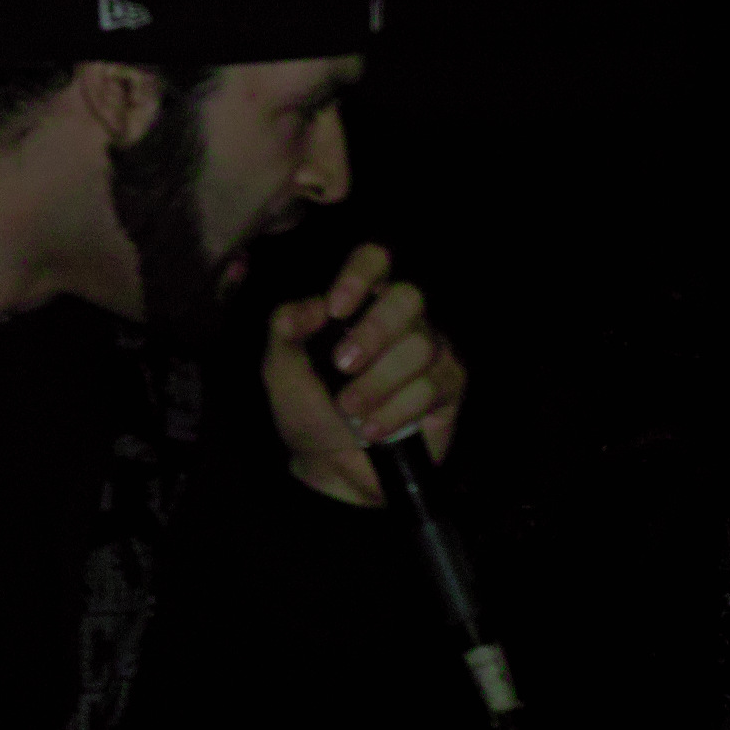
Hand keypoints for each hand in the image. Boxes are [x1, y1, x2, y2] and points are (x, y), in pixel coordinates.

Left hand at [263, 242, 466, 507]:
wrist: (331, 469)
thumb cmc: (308, 409)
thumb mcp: (280, 368)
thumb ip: (286, 329)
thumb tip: (310, 308)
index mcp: (359, 304)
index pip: (374, 260)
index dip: (360, 275)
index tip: (335, 309)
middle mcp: (400, 320)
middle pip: (409, 297)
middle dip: (374, 332)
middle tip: (341, 365)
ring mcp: (430, 351)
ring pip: (420, 347)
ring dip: (378, 383)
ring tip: (349, 410)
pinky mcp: (449, 387)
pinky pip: (433, 387)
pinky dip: (396, 411)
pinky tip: (373, 430)